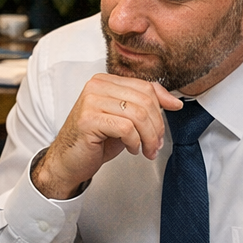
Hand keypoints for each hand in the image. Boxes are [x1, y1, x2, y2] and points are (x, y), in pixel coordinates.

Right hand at [31, 74, 183, 198]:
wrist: (68, 161)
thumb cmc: (94, 141)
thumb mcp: (124, 119)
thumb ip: (144, 106)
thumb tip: (174, 102)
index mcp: (105, 81)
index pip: (145, 87)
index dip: (162, 105)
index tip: (168, 120)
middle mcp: (97, 86)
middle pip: (144, 100)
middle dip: (157, 126)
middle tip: (156, 144)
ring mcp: (91, 101)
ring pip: (138, 115)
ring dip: (148, 137)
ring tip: (146, 149)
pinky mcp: (88, 119)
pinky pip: (126, 128)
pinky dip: (134, 142)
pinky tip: (131, 149)